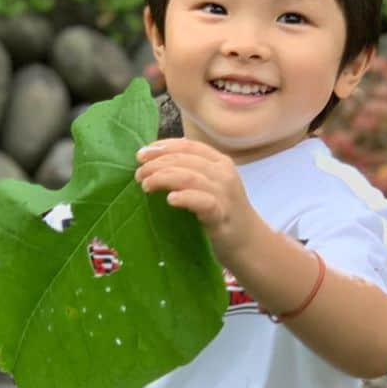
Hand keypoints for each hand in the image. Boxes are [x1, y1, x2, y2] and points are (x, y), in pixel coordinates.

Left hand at [135, 140, 259, 266]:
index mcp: (218, 161)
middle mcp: (223, 173)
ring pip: (190, 177)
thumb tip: (151, 164)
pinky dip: (185, 198)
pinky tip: (170, 200)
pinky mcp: (222, 215)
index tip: (140, 155)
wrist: (247, 242)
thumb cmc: (220, 212)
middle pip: (185, 159)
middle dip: (157, 164)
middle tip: (138, 175)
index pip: (187, 145)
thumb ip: (188, 171)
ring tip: (146, 186)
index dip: (162, 147)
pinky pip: (203, 202)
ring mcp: (224, 193)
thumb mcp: (208, 185)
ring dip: (163, 178)